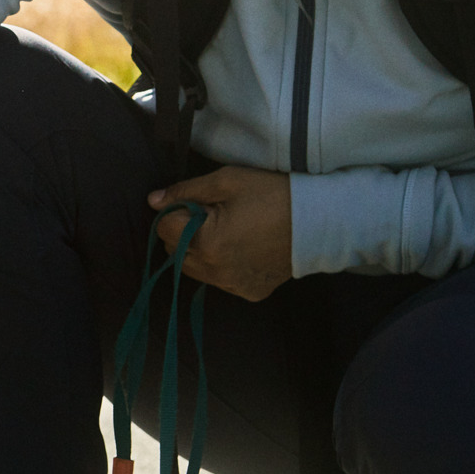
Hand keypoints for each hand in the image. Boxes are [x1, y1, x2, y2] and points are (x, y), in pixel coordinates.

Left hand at [149, 166, 292, 302]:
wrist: (320, 221)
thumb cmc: (273, 194)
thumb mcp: (228, 181)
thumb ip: (186, 191)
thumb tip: (153, 200)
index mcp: (207, 242)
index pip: (164, 227)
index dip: (175, 209)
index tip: (196, 201)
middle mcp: (216, 271)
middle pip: (173, 251)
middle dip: (182, 231)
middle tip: (210, 215)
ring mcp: (232, 285)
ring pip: (192, 269)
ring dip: (197, 250)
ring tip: (226, 230)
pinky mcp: (247, 292)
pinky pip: (218, 280)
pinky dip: (220, 265)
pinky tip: (241, 247)